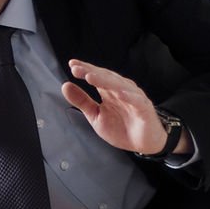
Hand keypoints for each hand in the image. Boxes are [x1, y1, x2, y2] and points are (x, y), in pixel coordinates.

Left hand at [62, 60, 187, 155]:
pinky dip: (129, 97)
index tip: (72, 65)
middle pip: (106, 77)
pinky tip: (119, 94)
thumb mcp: (96, 116)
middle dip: (91, 72)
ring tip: (91, 77)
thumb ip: (82, 101)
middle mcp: (121, 90)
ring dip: (106, 80)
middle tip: (77, 69)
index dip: (85, 69)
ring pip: (119, 86)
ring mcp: (133, 98)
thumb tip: (65, 86)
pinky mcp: (144, 108)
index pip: (96, 76)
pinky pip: (136, 101)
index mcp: (109, 91)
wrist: (143, 144)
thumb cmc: (121, 128)